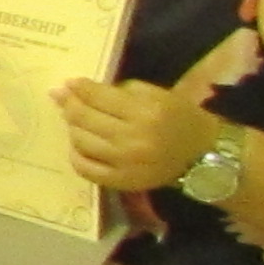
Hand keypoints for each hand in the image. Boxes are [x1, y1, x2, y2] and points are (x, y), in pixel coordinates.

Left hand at [56, 76, 216, 193]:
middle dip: (69, 104)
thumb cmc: (179, 118)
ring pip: (80, 141)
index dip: (79, 88)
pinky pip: (85, 169)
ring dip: (72, 127)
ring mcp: (126, 164)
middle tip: (62, 96)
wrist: (202, 155)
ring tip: (75, 119)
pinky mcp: (122, 182)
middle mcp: (134, 139)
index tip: (68, 82)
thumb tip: (81, 88)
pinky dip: (76, 155)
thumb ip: (121, 91)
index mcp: (146, 112)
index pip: (99, 97)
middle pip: (84, 118)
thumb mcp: (158, 95)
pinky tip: (79, 144)